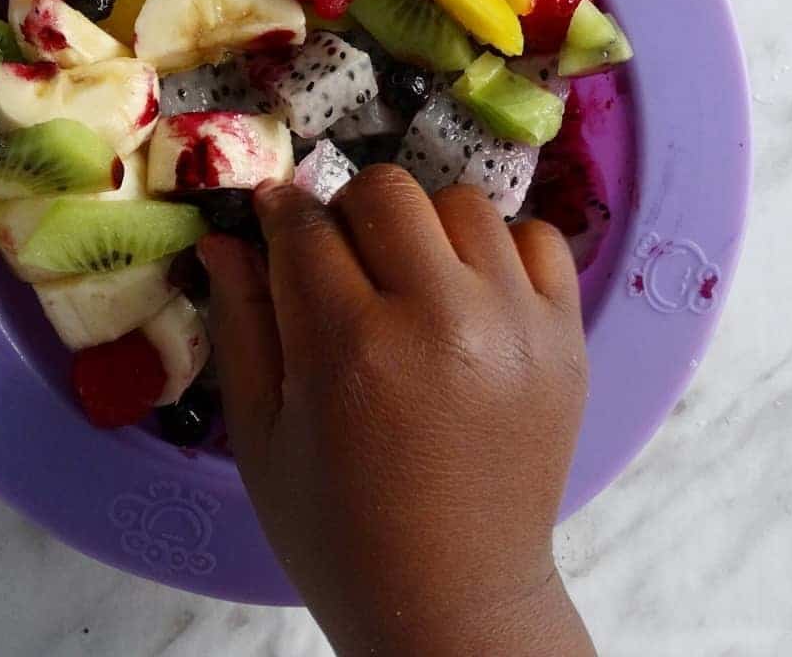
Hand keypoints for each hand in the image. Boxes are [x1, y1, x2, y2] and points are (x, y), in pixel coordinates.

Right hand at [201, 167, 594, 656]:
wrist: (453, 599)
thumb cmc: (336, 525)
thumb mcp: (261, 432)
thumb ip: (240, 321)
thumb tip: (224, 238)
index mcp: (351, 346)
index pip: (306, 224)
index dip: (279, 213)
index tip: (275, 220)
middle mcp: (442, 317)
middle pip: (387, 191)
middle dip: (347, 213)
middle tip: (342, 264)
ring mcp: (517, 323)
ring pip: (461, 203)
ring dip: (422, 228)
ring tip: (411, 283)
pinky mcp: (567, 338)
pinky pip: (537, 238)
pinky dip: (498, 250)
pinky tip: (472, 297)